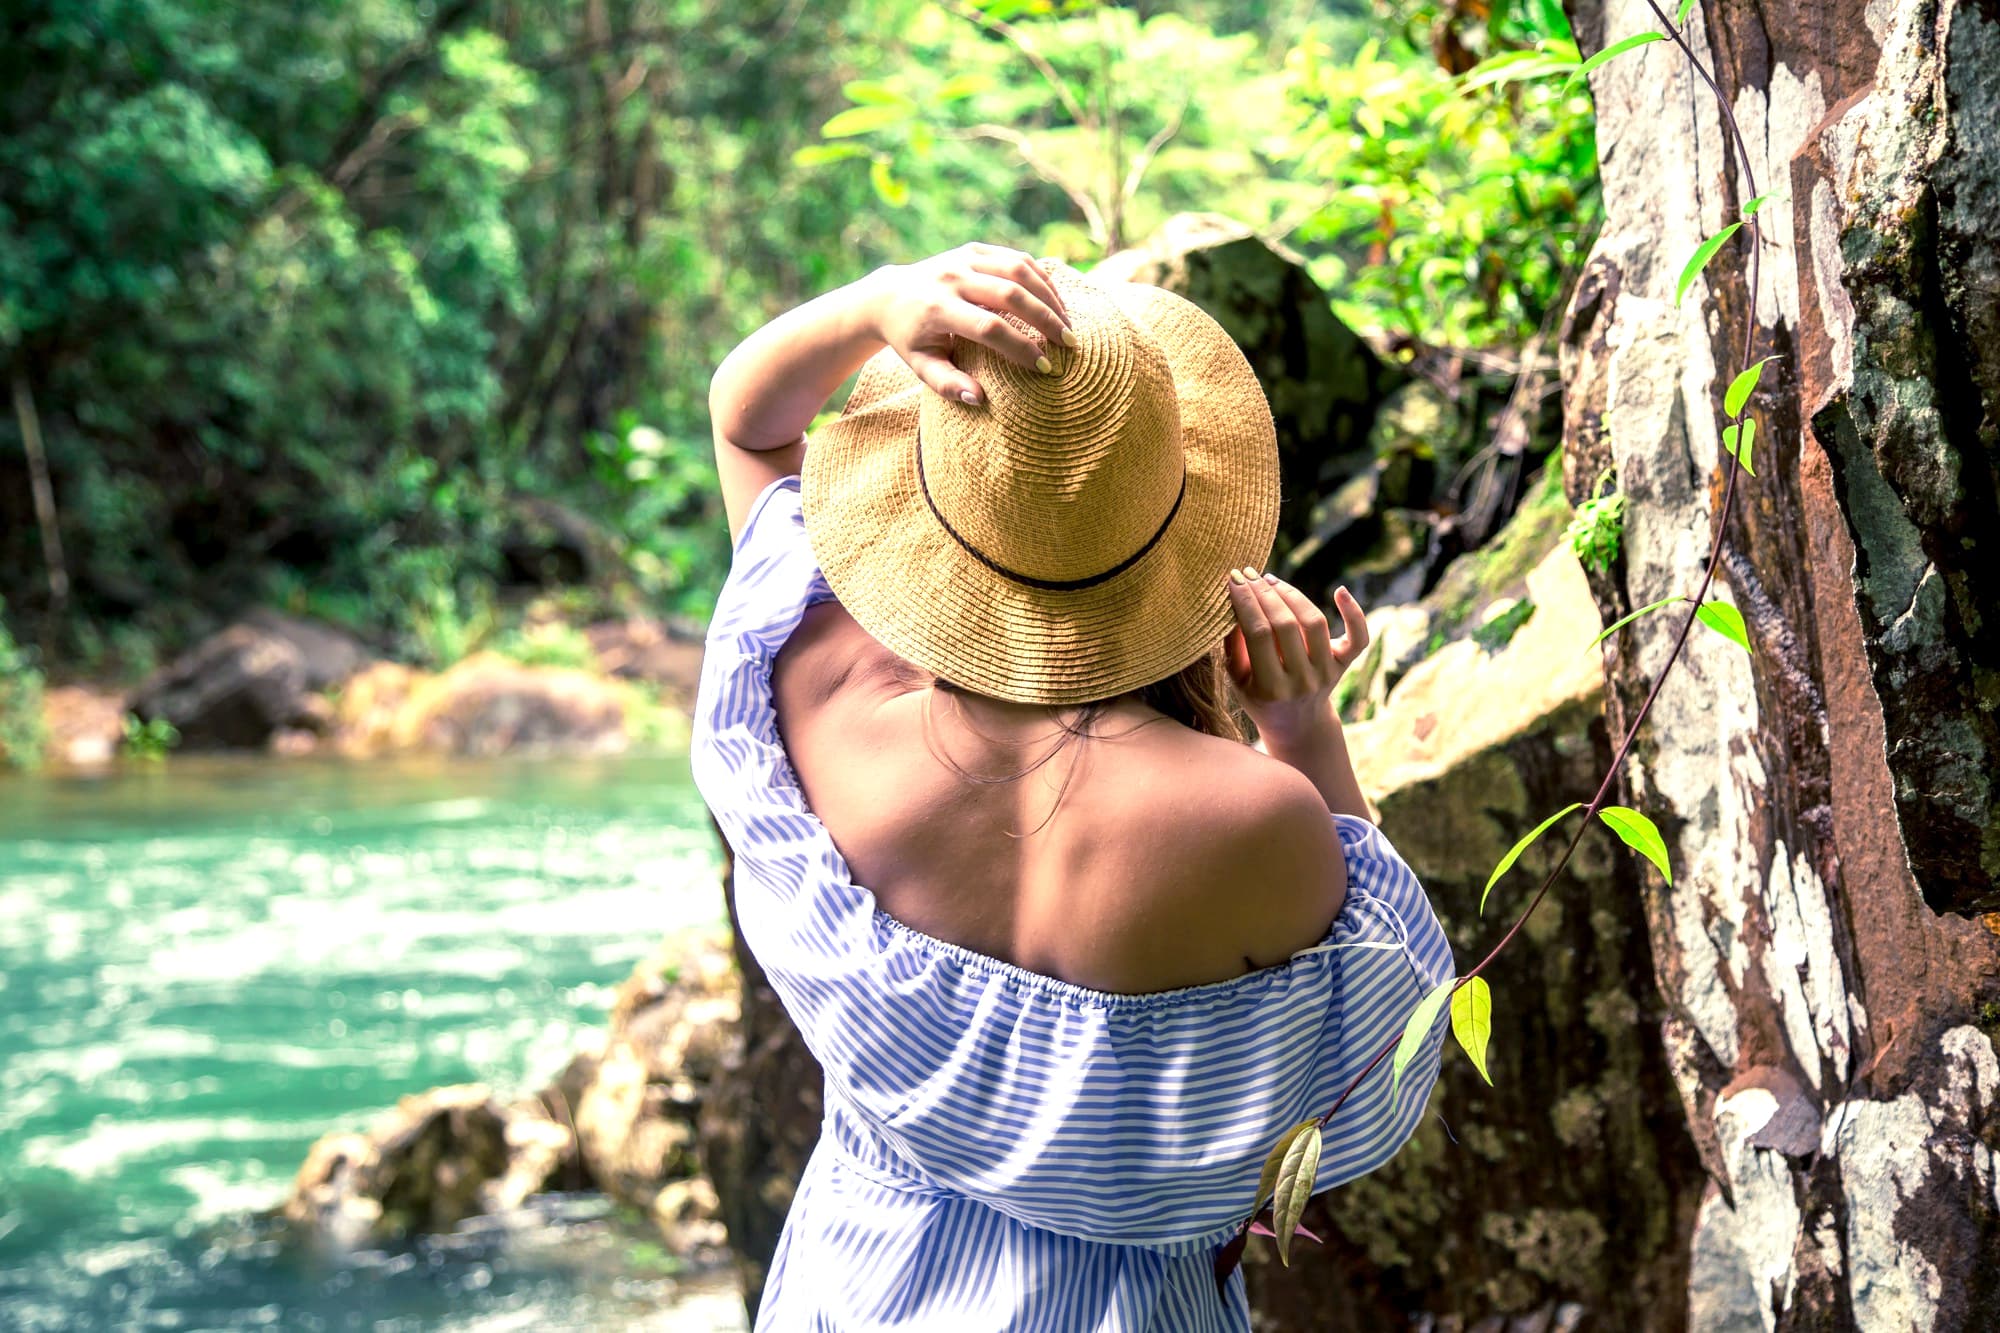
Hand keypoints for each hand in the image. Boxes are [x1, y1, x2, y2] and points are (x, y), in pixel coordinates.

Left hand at [865, 244, 1072, 405]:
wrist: (889, 295)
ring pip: (1019, 270)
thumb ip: (947, 385)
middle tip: (1070, 344)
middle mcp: (951, 277)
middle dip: (1046, 320)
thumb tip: (980, 398)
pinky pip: (1016, 258)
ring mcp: (964, 258)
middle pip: (1010, 294)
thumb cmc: (910, 339)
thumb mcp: (921, 366)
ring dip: (1049, 296)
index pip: (989, 328)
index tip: (1044, 367)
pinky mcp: (974, 249)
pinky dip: (1041, 278)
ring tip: (1067, 323)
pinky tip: (1055, 301)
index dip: (1020, 348)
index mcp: (937, 309)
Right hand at [1224, 570, 1368, 744]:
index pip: (1258, 633)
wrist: (1297, 724)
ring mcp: (1326, 674)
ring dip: (1292, 595)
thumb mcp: (1237, 679)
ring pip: (1314, 623)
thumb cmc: (1259, 697)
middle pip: (1285, 625)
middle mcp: (1302, 682)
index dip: (1245, 601)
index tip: (1233, 578)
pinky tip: (1340, 590)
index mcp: (1270, 689)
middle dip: (1264, 593)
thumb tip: (1233, 599)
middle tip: (1250, 574)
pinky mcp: (1344, 666)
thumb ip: (1234, 644)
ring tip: (1272, 581)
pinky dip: (1354, 613)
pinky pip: (1358, 638)